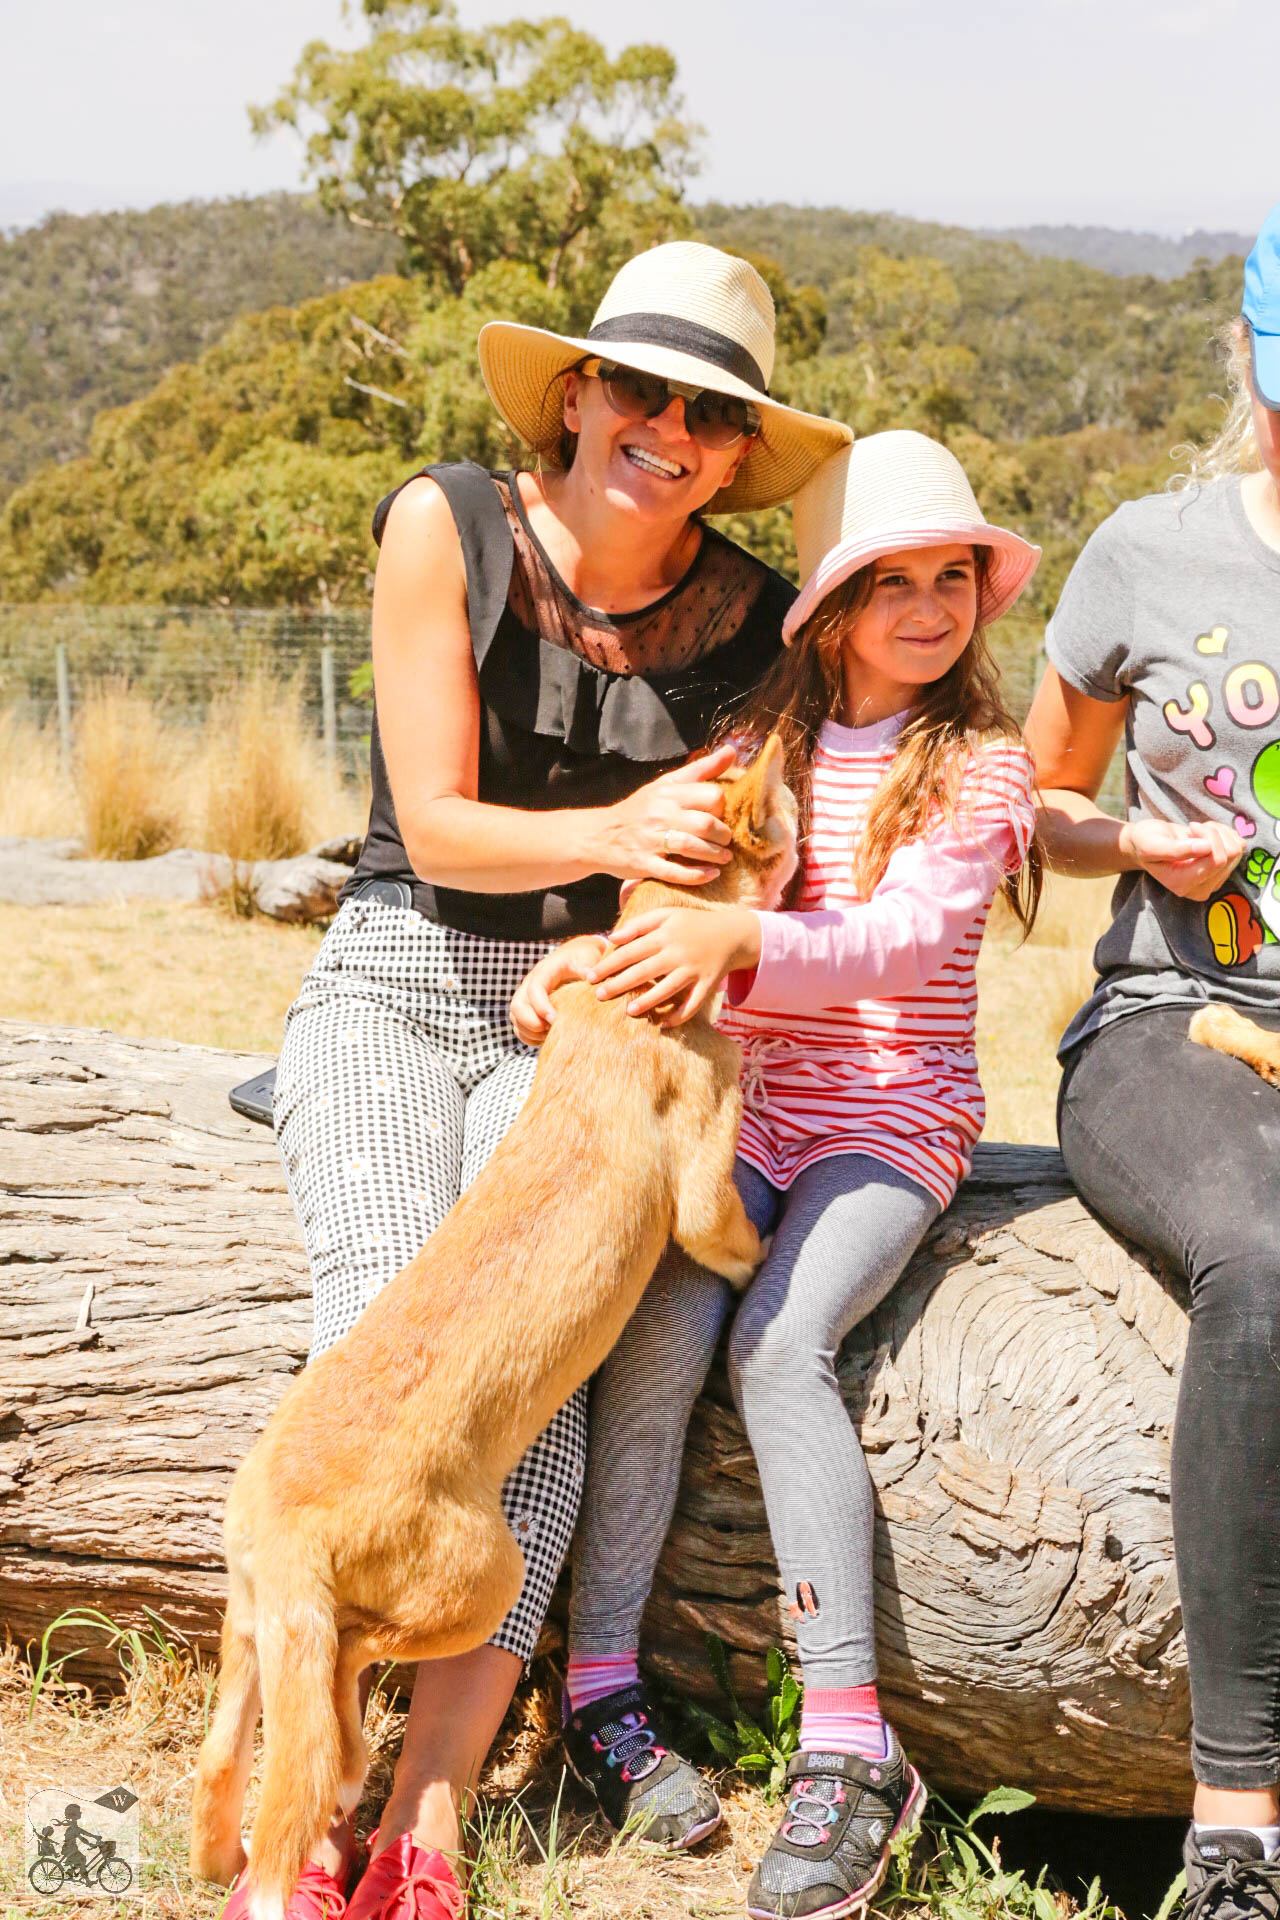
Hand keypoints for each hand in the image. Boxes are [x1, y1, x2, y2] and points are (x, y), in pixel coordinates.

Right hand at [510, 935, 607, 1044]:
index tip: (555, 1019)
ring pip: (516, 1019)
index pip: (534, 989)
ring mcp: (528, 997)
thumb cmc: (584, 957)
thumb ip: (590, 969)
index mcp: (544, 971)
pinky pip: (520, 1027)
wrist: (579, 955)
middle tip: (551, 1030)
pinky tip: (549, 1038)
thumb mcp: (589, 958)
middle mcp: (531, 983)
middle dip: (531, 1023)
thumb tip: (594, 983)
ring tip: (553, 1036)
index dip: (541, 1007)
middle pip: (517, 1006)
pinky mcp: (529, 1009)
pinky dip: (531, 1037)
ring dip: (531, 1032)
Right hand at [588, 746, 737, 885]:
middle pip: (705, 823)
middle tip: (726, 841)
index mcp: (667, 793)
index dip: (722, 808)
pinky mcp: (644, 864)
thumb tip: (732, 750)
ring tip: (724, 857)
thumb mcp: (666, 784)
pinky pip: (674, 872)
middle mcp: (659, 814)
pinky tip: (711, 874)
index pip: (711, 796)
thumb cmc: (639, 809)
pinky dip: (696, 875)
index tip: (720, 816)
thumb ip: (700, 769)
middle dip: (723, 835)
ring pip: (692, 847)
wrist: (598, 834)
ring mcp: (651, 840)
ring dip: (714, 855)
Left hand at [590, 906, 761, 1026]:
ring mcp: (694, 970)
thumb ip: (639, 924)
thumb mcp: (667, 914)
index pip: (630, 951)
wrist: (733, 933)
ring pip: (668, 989)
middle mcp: (678, 953)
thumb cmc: (693, 923)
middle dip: (619, 984)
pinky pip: (693, 1004)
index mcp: (665, 935)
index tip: (590, 976)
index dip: (609, 964)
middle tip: (599, 996)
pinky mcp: (708, 984)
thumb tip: (612, 938)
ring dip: (648, 1001)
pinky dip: (679, 1016)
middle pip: (644, 971)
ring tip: (628, 1011)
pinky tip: (663, 1025)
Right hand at [1120, 818, 1245, 900]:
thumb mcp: (1151, 844)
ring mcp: (1215, 881)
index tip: (1191, 826)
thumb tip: (1205, 848)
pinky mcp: (1224, 870)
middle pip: (1230, 855)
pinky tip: (1207, 834)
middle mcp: (1202, 889)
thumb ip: (1176, 849)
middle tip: (1194, 827)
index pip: (1217, 860)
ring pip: (1237, 850)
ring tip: (1198, 831)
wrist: (1149, 842)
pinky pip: (1239, 846)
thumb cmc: (1146, 842)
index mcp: (1183, 885)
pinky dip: (1225, 834)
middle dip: (1213, 833)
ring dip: (1219, 832)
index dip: (1208, 836)